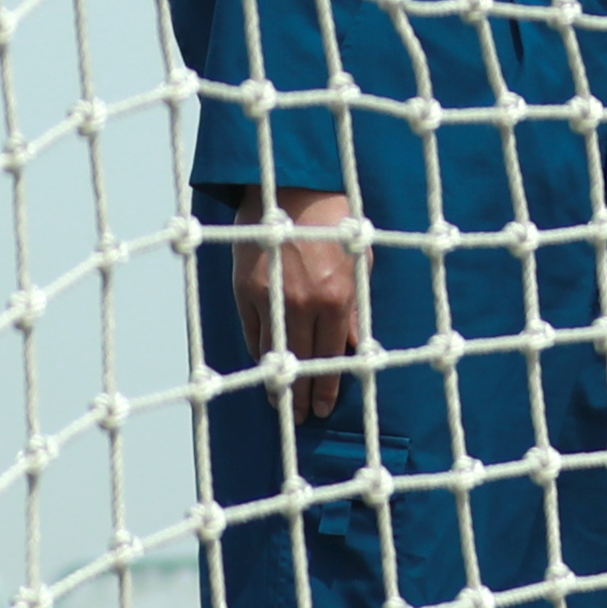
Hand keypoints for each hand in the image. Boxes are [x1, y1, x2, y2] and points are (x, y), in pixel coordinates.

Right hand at [240, 186, 364, 422]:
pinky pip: (253, 331)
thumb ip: (357, 308)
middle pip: (303, 362)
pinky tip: (265, 365)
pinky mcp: (246, 290)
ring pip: (273, 352)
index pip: (333, 356)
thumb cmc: (336, 224)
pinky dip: (260, 350)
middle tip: (302, 417)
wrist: (294, 189)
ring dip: (277, 381)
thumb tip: (356, 345)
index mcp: (337, 298)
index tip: (325, 407)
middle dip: (303, 394)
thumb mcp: (360, 264)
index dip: (329, 387)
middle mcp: (304, 302)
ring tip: (280, 402)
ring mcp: (271, 297)